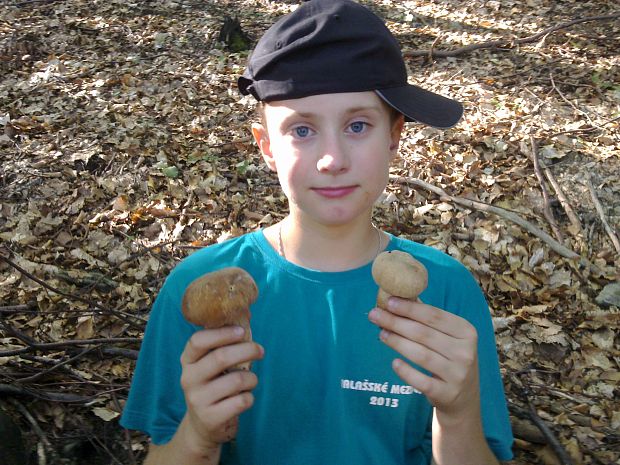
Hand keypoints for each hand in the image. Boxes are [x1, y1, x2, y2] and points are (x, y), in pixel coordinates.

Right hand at [179, 326, 263, 449]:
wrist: (202, 426)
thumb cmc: (213, 385)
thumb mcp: (210, 365)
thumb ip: (224, 343)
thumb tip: (246, 312)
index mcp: (188, 361)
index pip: (198, 341)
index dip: (222, 333)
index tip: (241, 331)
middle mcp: (189, 379)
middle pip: (221, 357)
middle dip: (247, 350)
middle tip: (260, 351)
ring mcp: (198, 400)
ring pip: (237, 380)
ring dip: (252, 379)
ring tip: (250, 381)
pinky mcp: (211, 418)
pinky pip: (242, 401)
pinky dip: (250, 397)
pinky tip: (245, 398)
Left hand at [368, 298, 479, 422]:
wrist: (464, 398)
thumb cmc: (450, 358)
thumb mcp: (448, 337)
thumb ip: (427, 318)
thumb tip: (401, 297)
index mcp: (466, 332)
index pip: (434, 316)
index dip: (410, 308)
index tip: (389, 302)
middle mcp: (465, 352)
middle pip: (424, 334)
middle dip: (396, 322)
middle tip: (375, 315)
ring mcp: (457, 374)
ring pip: (421, 355)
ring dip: (397, 342)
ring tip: (381, 334)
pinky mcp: (447, 393)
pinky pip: (421, 381)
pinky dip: (406, 371)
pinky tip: (394, 362)